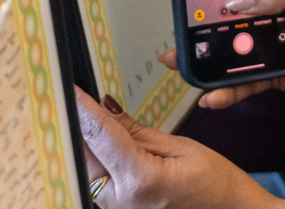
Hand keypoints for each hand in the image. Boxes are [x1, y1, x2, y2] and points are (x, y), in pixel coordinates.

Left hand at [74, 87, 284, 208]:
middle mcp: (121, 201)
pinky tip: (105, 146)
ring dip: (88, 144)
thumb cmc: (215, 185)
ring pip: (87, 169)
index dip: (82, 107)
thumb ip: (136, 131)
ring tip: (94, 119)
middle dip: (81, 125)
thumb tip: (105, 108)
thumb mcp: (181, 148)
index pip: (100, 135)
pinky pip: (97, 182)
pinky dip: (97, 161)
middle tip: (81, 98)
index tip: (69, 87)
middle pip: (85, 154)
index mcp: (141, 179)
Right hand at [158, 0, 284, 130]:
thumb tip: (239, 0)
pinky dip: (228, 89)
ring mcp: (282, 44)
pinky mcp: (282, 76)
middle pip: (242, 3)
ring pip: (237, 44)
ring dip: (208, 50)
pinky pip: (248, 81)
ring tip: (178, 53)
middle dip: (209, 1)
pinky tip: (210, 94)